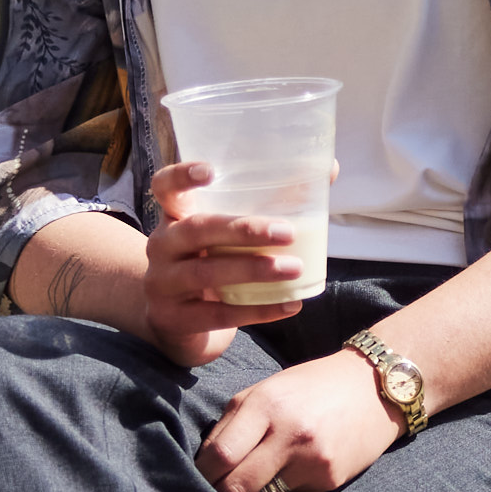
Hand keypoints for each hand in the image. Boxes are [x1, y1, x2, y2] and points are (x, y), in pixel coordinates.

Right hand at [143, 162, 319, 364]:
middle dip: (243, 230)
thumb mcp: (226, 235)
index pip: (165, 187)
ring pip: (206, 273)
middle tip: (287, 232)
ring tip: (293, 268)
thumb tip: (328, 170)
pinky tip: (290, 305)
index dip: (182, 176)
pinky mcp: (174, 318)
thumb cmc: (214, 261)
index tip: (210, 170)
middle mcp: (162, 245)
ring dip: (253, 270)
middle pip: (196, 230)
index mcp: (174, 215)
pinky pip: (218, 314)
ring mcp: (163, 283)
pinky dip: (257, 311)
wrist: (179, 321)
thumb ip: (269, 203)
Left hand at [200, 353, 402, 491]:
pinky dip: (281, 489)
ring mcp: (311, 458)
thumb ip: (233, 422)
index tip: (197, 478)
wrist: (373, 387)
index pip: (218, 454)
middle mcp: (289, 432)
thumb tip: (203, 463)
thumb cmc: (311, 387)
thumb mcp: (267, 390)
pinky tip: (294, 469)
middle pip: (235, 486)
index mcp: (265, 404)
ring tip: (252, 482)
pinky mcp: (329, 478)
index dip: (201, 473)